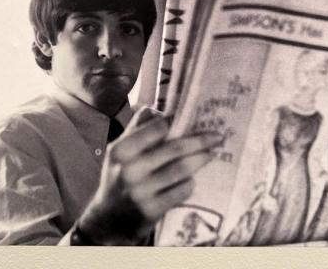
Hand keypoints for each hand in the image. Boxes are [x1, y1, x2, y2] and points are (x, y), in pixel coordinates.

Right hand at [77, 107, 222, 244]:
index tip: (191, 118)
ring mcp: (141, 192)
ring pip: (181, 170)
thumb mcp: (119, 152)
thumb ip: (137, 128)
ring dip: (201, 160)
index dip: (176, 121)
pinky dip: (190, 183)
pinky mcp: (152, 210)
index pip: (157, 127)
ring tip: (212, 154)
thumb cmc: (119, 177)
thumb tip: (158, 109)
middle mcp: (129, 170)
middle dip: (200, 141)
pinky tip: (193, 179)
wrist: (109, 219)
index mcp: (121, 150)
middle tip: (218, 136)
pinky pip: (181, 191)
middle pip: (175, 148)